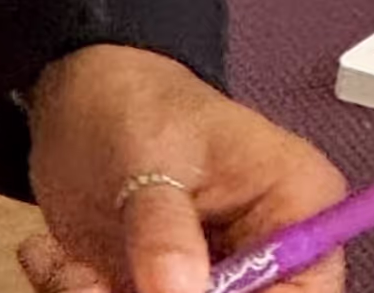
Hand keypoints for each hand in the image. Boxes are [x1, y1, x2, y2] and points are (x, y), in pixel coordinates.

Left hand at [19, 44, 346, 292]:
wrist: (82, 100)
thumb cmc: (134, 107)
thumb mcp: (149, 161)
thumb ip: (167, 234)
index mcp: (297, 205)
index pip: (307, 292)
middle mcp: (270, 250)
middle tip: (99, 282)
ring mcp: (219, 276)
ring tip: (73, 268)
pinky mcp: (171, 291)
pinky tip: (66, 265)